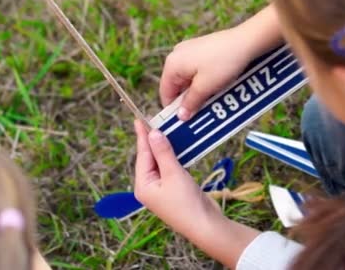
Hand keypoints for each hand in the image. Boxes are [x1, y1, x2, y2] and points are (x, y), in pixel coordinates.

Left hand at [133, 120, 222, 236]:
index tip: (139, 119)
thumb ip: (163, 152)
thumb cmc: (186, 202)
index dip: (142, 136)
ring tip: (165, 129)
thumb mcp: (173, 173)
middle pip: (150, 158)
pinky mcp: (175, 189)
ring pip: (161, 162)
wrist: (205, 225)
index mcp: (143, 186)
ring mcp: (162, 189)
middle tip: (153, 120)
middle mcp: (149, 187)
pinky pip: (171, 168)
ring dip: (165, 147)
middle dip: (153, 140)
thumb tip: (153, 133)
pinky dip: (174, 157)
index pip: (142, 155)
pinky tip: (177, 146)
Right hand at [160, 27, 254, 120]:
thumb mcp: (205, 88)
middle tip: (200, 114)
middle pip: (177, 85)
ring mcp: (189, 50)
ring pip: (188, 79)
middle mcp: (177, 54)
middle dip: (188, 100)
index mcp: (172, 64)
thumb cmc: (223, 63)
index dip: (173, 109)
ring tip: (210, 102)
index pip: (165, 92)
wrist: (246, 41)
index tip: (184, 122)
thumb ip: (190, 103)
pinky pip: (197, 70)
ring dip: (197, 92)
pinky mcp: (202, 49)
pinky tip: (216, 88)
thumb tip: (181, 116)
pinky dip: (204, 81)